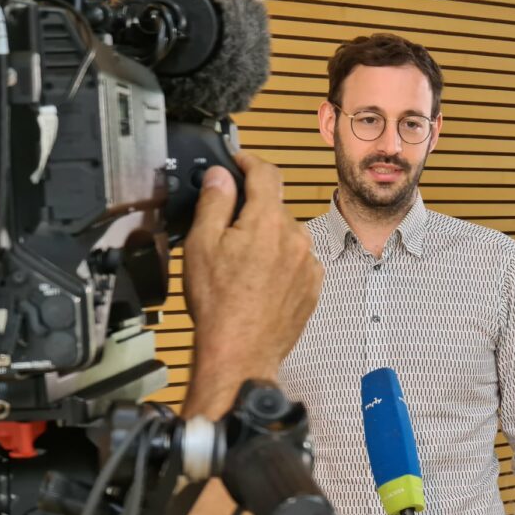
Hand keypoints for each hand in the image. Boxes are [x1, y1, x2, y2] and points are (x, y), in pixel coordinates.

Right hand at [181, 152, 322, 419]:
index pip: (266, 173)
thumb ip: (215, 202)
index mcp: (268, 221)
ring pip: (286, 235)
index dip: (248, 161)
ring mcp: (309, 263)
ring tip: (242, 266)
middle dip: (252, 211)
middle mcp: (296, 238)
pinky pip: (298, 261)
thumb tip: (221, 175)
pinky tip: (259, 282)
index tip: (238, 162)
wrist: (240, 353)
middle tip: (227, 232)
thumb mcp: (201, 245)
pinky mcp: (313, 286)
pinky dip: (281, 262)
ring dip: (268, 238)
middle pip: (274, 207)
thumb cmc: (219, 305)